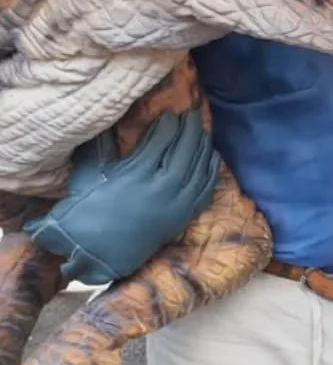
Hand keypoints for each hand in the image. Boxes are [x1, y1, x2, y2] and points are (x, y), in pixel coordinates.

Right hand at [23, 111, 220, 287]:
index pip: (163, 139)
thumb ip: (102, 144)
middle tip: (194, 114)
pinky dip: (211, 170)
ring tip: (203, 130)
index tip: (172, 113)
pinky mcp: (184, 216)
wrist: (96, 251)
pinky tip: (213, 155)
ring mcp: (177, 203)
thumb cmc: (87, 210)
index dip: (170, 123)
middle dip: (191, 129)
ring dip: (203, 146)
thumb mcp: (90, 173)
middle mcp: (162, 187)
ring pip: (199, 167)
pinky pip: (206, 188)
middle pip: (185, 150)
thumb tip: (108, 119)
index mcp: (138, 174)